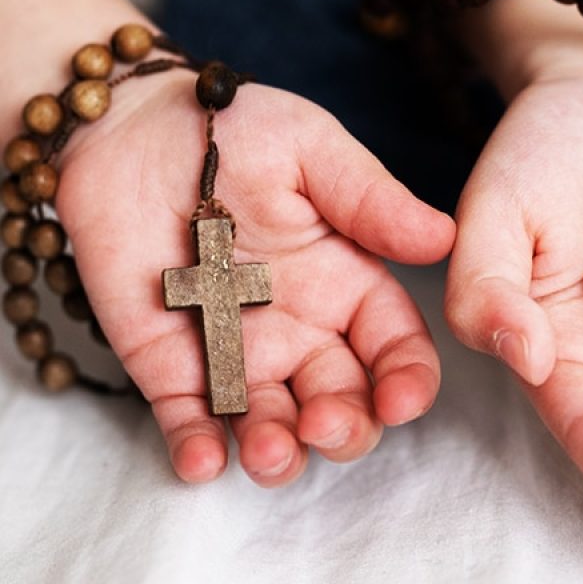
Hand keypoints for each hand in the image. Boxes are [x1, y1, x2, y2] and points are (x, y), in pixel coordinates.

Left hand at [57, 70, 453, 485]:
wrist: (133, 129)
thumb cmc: (235, 130)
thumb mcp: (312, 151)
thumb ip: (372, 200)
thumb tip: (444, 238)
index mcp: (345, 280)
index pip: (394, 345)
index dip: (407, 379)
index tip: (401, 399)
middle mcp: (300, 327)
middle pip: (342, 401)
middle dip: (345, 428)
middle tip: (323, 423)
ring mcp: (236, 351)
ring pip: (274, 425)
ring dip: (278, 453)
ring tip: (267, 450)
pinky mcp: (170, 363)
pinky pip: (191, 420)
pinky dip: (199, 450)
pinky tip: (203, 457)